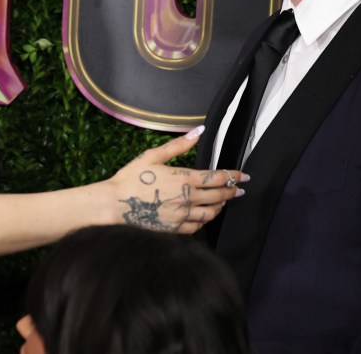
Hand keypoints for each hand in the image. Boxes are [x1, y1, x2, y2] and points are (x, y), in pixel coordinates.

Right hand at [109, 126, 245, 233]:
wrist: (115, 204)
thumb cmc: (131, 178)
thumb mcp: (152, 156)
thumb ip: (178, 145)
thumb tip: (198, 132)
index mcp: (184, 178)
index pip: (217, 177)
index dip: (234, 176)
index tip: (244, 176)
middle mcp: (187, 198)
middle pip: (219, 196)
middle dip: (232, 191)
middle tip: (240, 189)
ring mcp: (182, 215)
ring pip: (211, 213)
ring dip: (220, 206)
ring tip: (223, 202)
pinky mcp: (175, 228)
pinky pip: (198, 226)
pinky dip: (205, 220)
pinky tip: (205, 215)